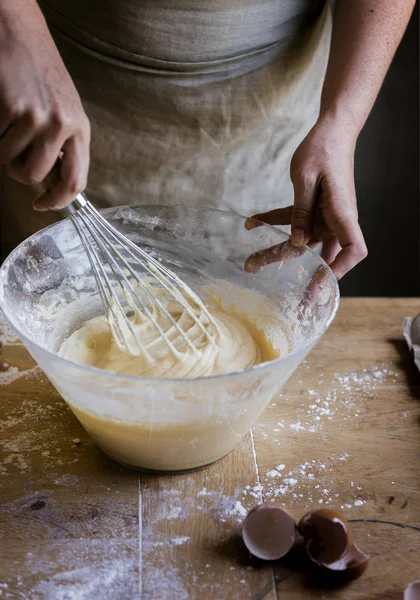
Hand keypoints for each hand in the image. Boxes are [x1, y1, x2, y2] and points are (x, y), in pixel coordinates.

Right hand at [0, 1, 89, 209]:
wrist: (20, 33)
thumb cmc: (42, 75)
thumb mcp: (65, 111)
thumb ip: (64, 145)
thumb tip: (52, 182)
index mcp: (80, 129)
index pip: (76, 181)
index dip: (58, 201)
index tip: (43, 205)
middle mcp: (62, 125)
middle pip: (35, 176)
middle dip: (19, 173)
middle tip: (15, 156)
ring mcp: (36, 117)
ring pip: (9, 160)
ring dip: (3, 149)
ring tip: (9, 124)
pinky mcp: (11, 109)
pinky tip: (2, 109)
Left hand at [246, 116, 366, 278]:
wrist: (331, 130)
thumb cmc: (323, 150)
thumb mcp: (306, 180)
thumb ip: (301, 212)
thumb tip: (298, 243)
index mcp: (342, 213)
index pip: (353, 250)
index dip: (339, 270)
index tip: (319, 284)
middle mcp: (337, 220)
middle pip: (317, 253)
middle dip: (292, 270)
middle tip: (275, 283)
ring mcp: (326, 216)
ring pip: (301, 241)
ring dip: (276, 250)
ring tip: (249, 262)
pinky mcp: (316, 209)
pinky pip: (295, 221)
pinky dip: (275, 222)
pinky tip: (252, 223)